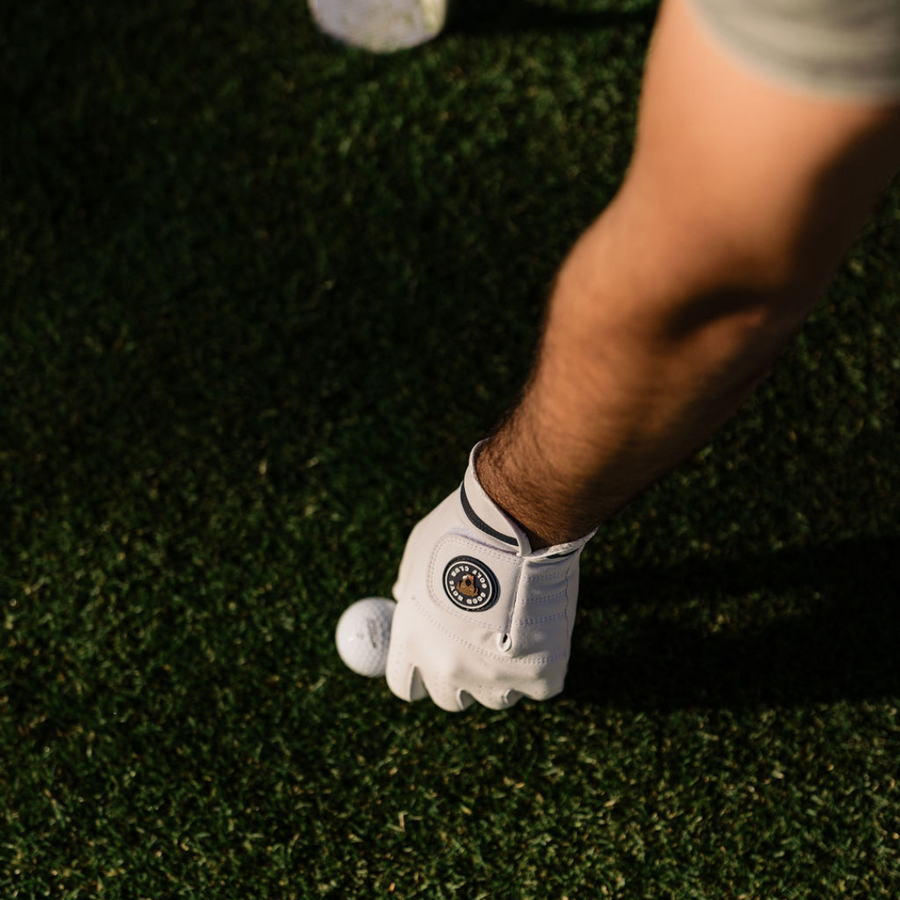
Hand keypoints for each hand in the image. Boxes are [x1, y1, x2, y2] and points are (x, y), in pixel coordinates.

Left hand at [386, 443, 594, 710]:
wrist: (520, 523)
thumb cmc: (465, 528)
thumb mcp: (419, 552)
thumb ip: (410, 586)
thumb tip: (403, 600)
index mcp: (411, 639)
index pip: (405, 685)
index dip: (422, 673)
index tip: (436, 660)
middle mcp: (446, 666)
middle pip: (450, 698)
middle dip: (462, 677)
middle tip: (482, 647)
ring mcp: (494, 676)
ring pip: (497, 697)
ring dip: (504, 675)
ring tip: (517, 634)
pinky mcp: (539, 675)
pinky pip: (540, 686)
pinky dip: (544, 666)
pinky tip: (545, 634)